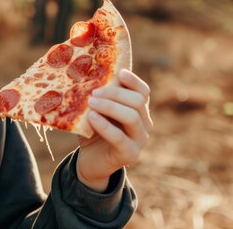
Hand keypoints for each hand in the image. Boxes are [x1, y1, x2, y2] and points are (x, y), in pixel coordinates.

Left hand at [75, 69, 152, 191]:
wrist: (90, 160)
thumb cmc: (93, 129)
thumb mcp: (96, 109)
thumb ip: (98, 95)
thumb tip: (87, 72)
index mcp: (139, 110)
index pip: (143, 91)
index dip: (133, 80)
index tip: (119, 72)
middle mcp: (145, 124)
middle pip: (138, 101)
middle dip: (115, 94)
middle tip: (94, 92)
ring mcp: (140, 140)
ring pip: (132, 117)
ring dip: (110, 107)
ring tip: (91, 103)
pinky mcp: (130, 154)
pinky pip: (120, 138)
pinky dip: (105, 126)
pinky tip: (92, 117)